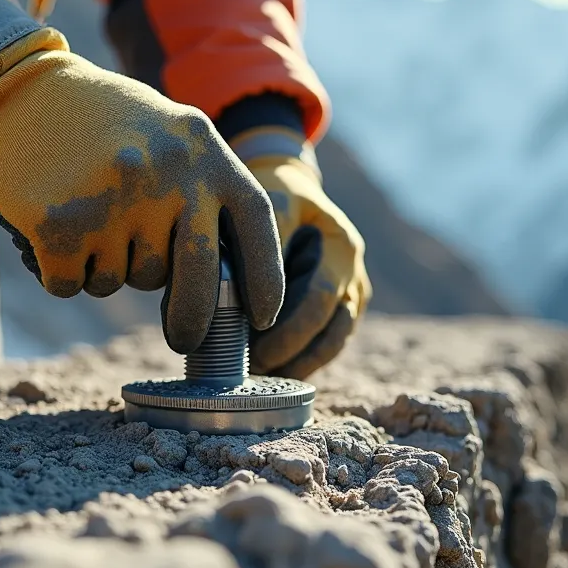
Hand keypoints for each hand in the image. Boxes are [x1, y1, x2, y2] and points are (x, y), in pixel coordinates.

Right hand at [0, 29, 285, 353]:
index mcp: (205, 150)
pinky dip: (61, 271)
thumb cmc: (102, 120)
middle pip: (196, 279)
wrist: (18, 90)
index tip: (262, 320)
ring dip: (107, 267)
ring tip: (87, 215)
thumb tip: (229, 279)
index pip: (256, 225)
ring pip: (125, 280)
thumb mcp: (172, 134)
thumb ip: (204, 190)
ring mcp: (115, 200)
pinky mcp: (61, 224)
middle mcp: (169, 174)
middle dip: (191, 320)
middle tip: (183, 338)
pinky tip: (52, 230)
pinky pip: (72, 283)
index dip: (265, 280)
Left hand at [235, 127, 370, 378]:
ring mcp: (351, 294)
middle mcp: (354, 274)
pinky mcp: (338, 309)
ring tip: (262, 379)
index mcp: (341, 247)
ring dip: (299, 365)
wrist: (289, 188)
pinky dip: (300, 359)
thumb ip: (251, 246)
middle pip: (333, 330)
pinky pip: (325, 343)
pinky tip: (269, 371)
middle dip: (292, 355)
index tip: (255, 352)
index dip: (289, 331)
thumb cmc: (272, 194)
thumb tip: (214, 295)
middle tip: (253, 372)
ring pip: (333, 343)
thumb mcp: (264, 205)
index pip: (320, 299)